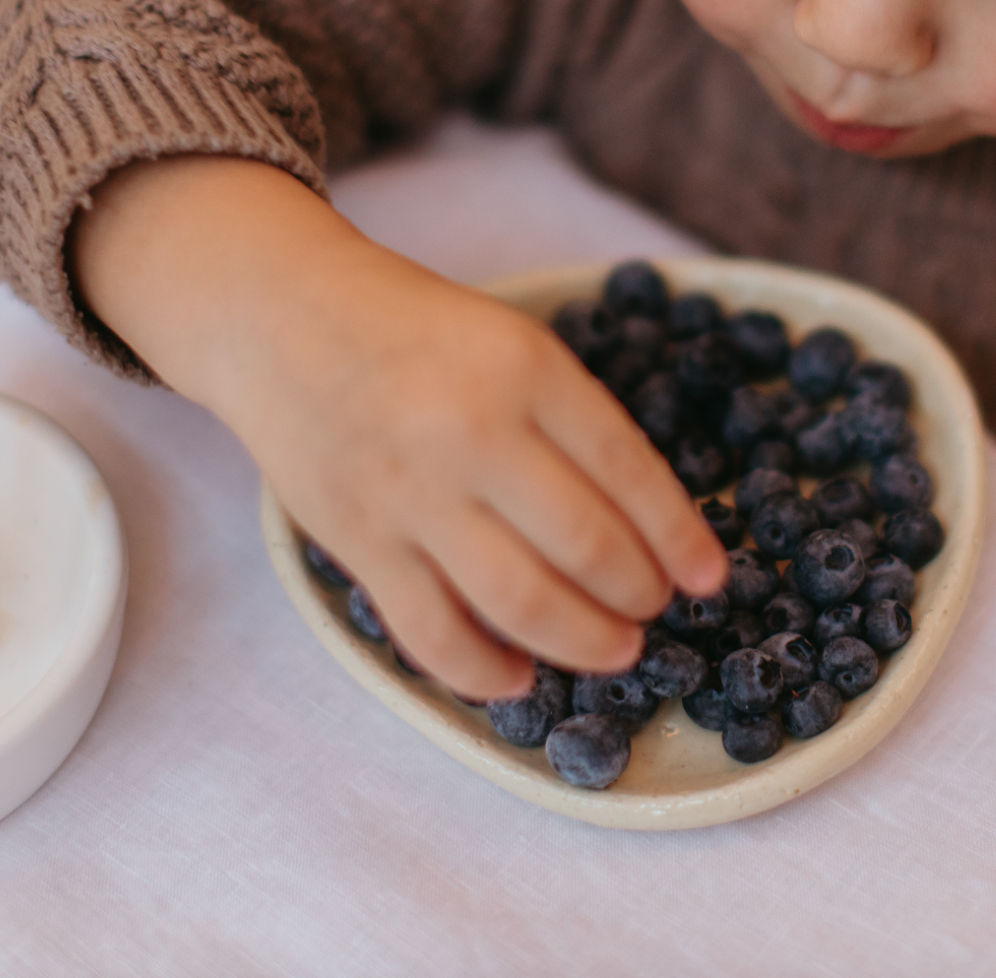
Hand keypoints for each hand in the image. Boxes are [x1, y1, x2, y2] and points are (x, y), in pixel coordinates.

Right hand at [72, 156, 728, 701]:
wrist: (284, 318)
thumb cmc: (418, 331)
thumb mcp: (514, 343)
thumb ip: (574, 422)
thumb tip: (647, 524)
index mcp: (526, 369)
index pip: (630, 471)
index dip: (682, 537)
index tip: (710, 576)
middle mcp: (472, 432)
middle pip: (587, 548)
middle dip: (640, 595)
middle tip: (654, 608)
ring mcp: (410, 494)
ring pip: (521, 603)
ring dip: (584, 642)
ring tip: (613, 649)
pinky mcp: (357, 542)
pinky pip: (432, 634)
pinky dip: (484, 672)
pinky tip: (519, 676)